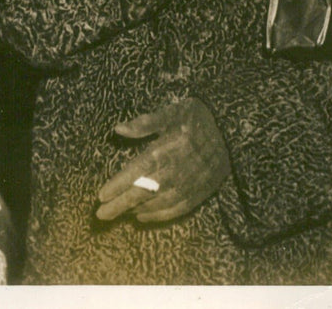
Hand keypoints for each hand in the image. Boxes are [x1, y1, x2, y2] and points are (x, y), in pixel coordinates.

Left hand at [96, 97, 230, 223]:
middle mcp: (174, 172)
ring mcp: (187, 185)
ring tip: (118, 213)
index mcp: (164, 150)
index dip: (117, 186)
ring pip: (156, 204)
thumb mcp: (170, 113)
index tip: (100, 195)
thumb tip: (117, 129)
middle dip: (119, 205)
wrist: (231, 132)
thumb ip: (143, 123)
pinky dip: (157, 216)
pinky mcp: (199, 193)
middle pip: (142, 193)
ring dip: (135, 211)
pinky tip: (142, 217)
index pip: (135, 173)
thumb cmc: (196, 118)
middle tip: (100, 215)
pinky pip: (175, 210)